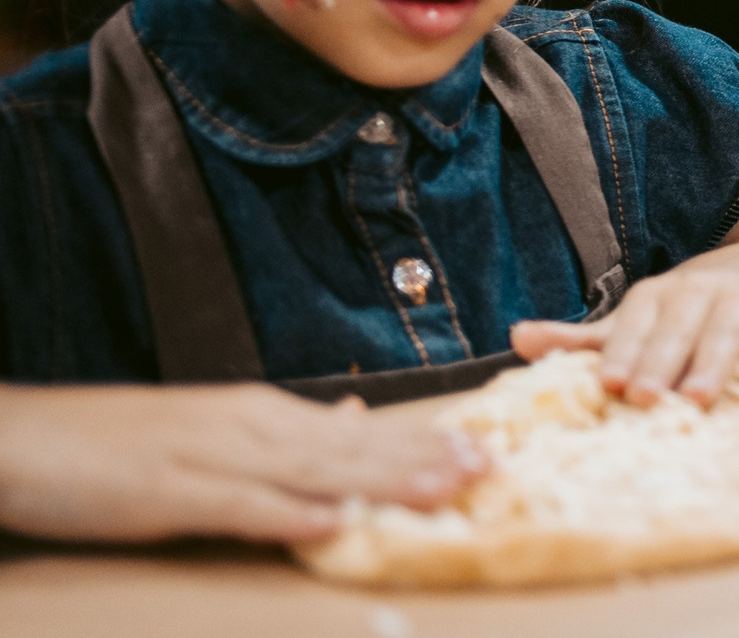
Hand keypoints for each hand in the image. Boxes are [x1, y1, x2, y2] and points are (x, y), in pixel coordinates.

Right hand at [0, 383, 480, 545]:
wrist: (25, 438)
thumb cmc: (117, 442)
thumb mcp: (211, 430)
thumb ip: (284, 431)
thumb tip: (350, 417)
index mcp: (261, 415)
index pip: (360, 429)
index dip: (425, 440)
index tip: (486, 449)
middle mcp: (249, 427)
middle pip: (353, 446)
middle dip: (425, 458)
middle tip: (493, 468)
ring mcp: (211, 457)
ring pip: (313, 471)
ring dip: (383, 480)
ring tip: (443, 489)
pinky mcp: (169, 492)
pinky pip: (238, 506)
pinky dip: (288, 515)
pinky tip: (334, 524)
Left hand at [512, 241, 738, 407]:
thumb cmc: (690, 310)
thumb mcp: (639, 322)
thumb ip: (584, 339)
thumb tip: (517, 339)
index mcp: (657, 296)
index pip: (634, 324)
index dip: (622, 353)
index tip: (609, 385)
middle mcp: (697, 289)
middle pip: (677, 328)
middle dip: (661, 362)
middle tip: (645, 399)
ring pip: (726, 326)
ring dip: (713, 359)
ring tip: (700, 396)